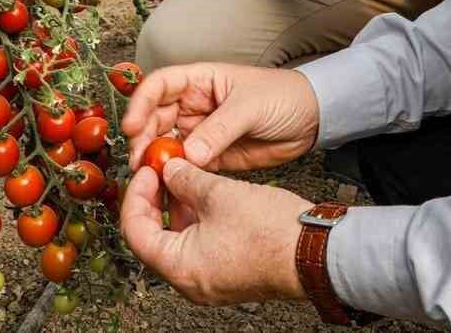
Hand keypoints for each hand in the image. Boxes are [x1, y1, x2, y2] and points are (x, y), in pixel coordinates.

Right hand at [121, 62, 319, 172]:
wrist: (312, 119)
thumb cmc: (284, 96)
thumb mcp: (251, 106)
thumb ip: (220, 130)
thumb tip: (189, 154)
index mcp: (201, 80)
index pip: (160, 85)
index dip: (141, 103)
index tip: (132, 126)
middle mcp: (195, 105)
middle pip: (155, 118)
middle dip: (143, 138)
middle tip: (140, 162)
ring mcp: (201, 131)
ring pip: (166, 144)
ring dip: (156, 160)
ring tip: (151, 178)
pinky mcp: (212, 156)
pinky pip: (185, 166)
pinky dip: (175, 176)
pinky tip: (170, 188)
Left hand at [122, 158, 310, 305]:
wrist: (315, 251)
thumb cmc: (273, 233)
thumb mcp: (219, 194)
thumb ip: (186, 179)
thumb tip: (170, 169)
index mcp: (180, 267)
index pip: (136, 231)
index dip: (136, 195)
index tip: (146, 172)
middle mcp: (190, 281)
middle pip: (154, 237)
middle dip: (154, 200)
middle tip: (159, 172)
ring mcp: (210, 279)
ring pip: (177, 240)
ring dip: (176, 207)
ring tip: (184, 176)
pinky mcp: (227, 273)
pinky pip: (198, 245)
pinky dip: (195, 219)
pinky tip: (204, 193)